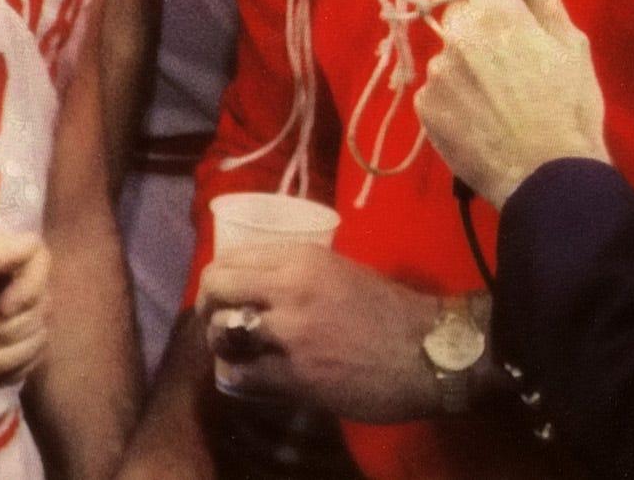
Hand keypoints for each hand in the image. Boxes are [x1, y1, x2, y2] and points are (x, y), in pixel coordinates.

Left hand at [0, 230, 50, 399]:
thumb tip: (30, 246)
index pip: (38, 256)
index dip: (31, 284)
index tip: (5, 308)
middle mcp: (8, 284)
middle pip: (42, 302)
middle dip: (6, 329)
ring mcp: (10, 320)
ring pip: (38, 335)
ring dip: (2, 356)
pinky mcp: (9, 352)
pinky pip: (31, 361)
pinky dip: (4, 372)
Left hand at [197, 246, 442, 422]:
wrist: (425, 349)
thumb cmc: (386, 307)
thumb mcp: (337, 270)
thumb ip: (296, 273)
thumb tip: (256, 283)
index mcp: (300, 258)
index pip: (230, 258)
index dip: (218, 278)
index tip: (223, 293)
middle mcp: (289, 289)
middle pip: (216, 288)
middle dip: (208, 306)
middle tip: (218, 321)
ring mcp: (290, 334)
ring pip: (221, 333)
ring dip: (220, 343)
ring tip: (232, 350)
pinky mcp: (296, 376)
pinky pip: (243, 375)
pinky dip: (239, 375)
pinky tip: (249, 375)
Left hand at [418, 0, 608, 210]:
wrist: (549, 183)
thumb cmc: (570, 108)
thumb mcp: (569, 42)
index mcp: (494, 13)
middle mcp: (456, 36)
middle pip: (463, 8)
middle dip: (484, 23)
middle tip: (516, 58)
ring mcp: (436, 74)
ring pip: (451, 49)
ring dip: (469, 62)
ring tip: (502, 98)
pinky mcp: (425, 108)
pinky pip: (438, 86)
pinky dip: (456, 95)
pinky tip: (484, 118)